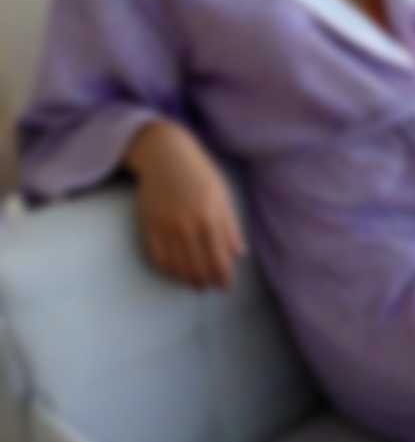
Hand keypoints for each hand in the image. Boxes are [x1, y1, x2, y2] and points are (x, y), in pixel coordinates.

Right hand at [125, 121, 247, 289]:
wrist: (166, 155)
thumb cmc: (199, 173)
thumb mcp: (222, 195)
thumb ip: (230, 226)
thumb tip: (239, 254)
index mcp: (210, 217)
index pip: (218, 260)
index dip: (222, 277)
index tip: (224, 285)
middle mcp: (188, 225)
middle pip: (197, 268)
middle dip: (206, 281)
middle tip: (209, 286)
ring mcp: (166, 227)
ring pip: (177, 267)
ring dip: (187, 279)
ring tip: (194, 282)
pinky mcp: (148, 226)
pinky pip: (157, 258)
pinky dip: (167, 270)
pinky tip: (175, 271)